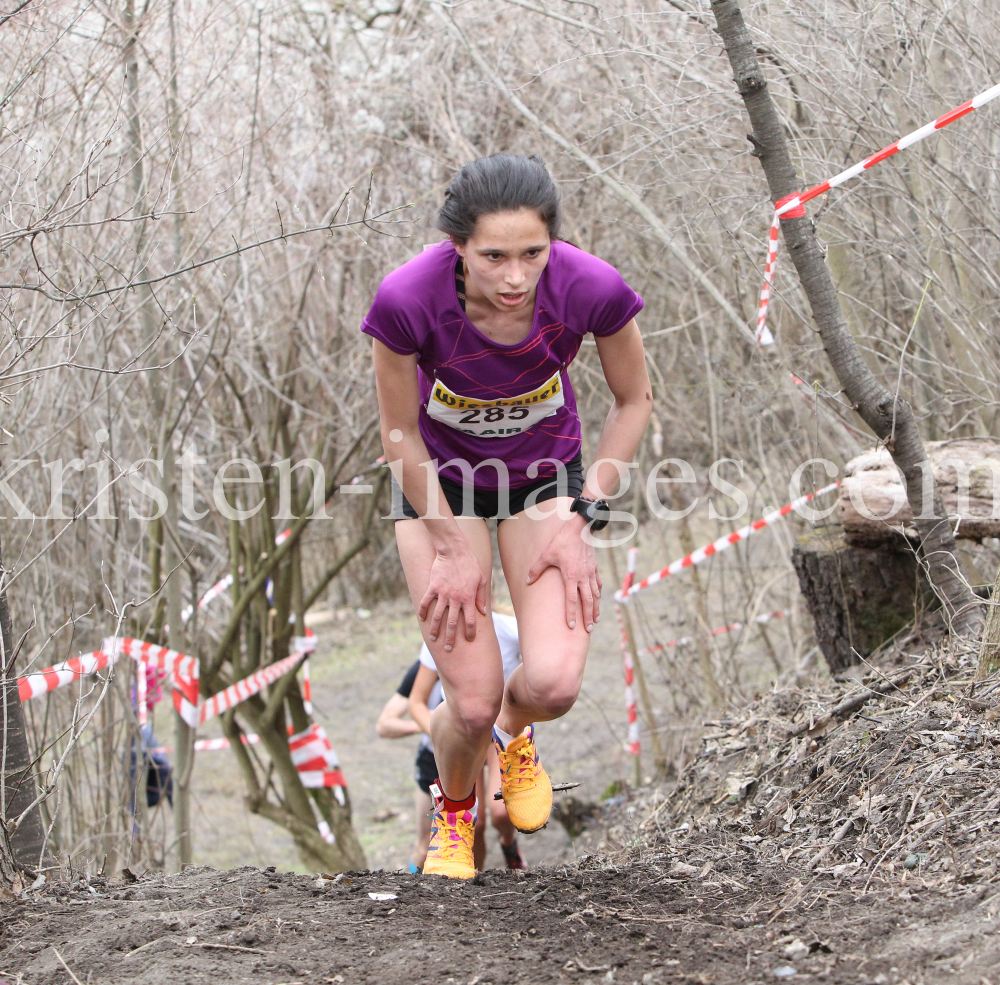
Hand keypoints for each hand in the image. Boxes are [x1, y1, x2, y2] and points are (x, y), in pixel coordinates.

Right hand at [418, 539, 488, 650]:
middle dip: (450, 638)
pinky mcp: (433, 587)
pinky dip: (423, 611)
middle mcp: (456, 598)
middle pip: (452, 623)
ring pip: (438, 616)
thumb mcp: (481, 579)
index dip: (469, 632)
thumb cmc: (470, 564)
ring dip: (435, 629)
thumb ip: (481, 597)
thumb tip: (483, 612)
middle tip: (448, 649)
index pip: (470, 620)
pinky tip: (422, 620)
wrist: (454, 550)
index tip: (468, 640)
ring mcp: (443, 593)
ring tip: (433, 639)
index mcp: (469, 598)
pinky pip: (426, 602)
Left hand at [526, 515, 601, 631]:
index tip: (571, 626)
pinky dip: (598, 594)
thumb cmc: (562, 541)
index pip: (571, 600)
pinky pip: (598, 584)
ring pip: (595, 595)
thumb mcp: (546, 554)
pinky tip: (597, 600)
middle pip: (587, 602)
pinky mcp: (595, 567)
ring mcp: (590, 573)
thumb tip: (527, 581)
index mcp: (570, 576)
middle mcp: (583, 577)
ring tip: (595, 620)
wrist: (579, 528)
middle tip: (588, 630)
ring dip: (595, 608)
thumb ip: (536, 569)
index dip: (571, 614)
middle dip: (588, 617)